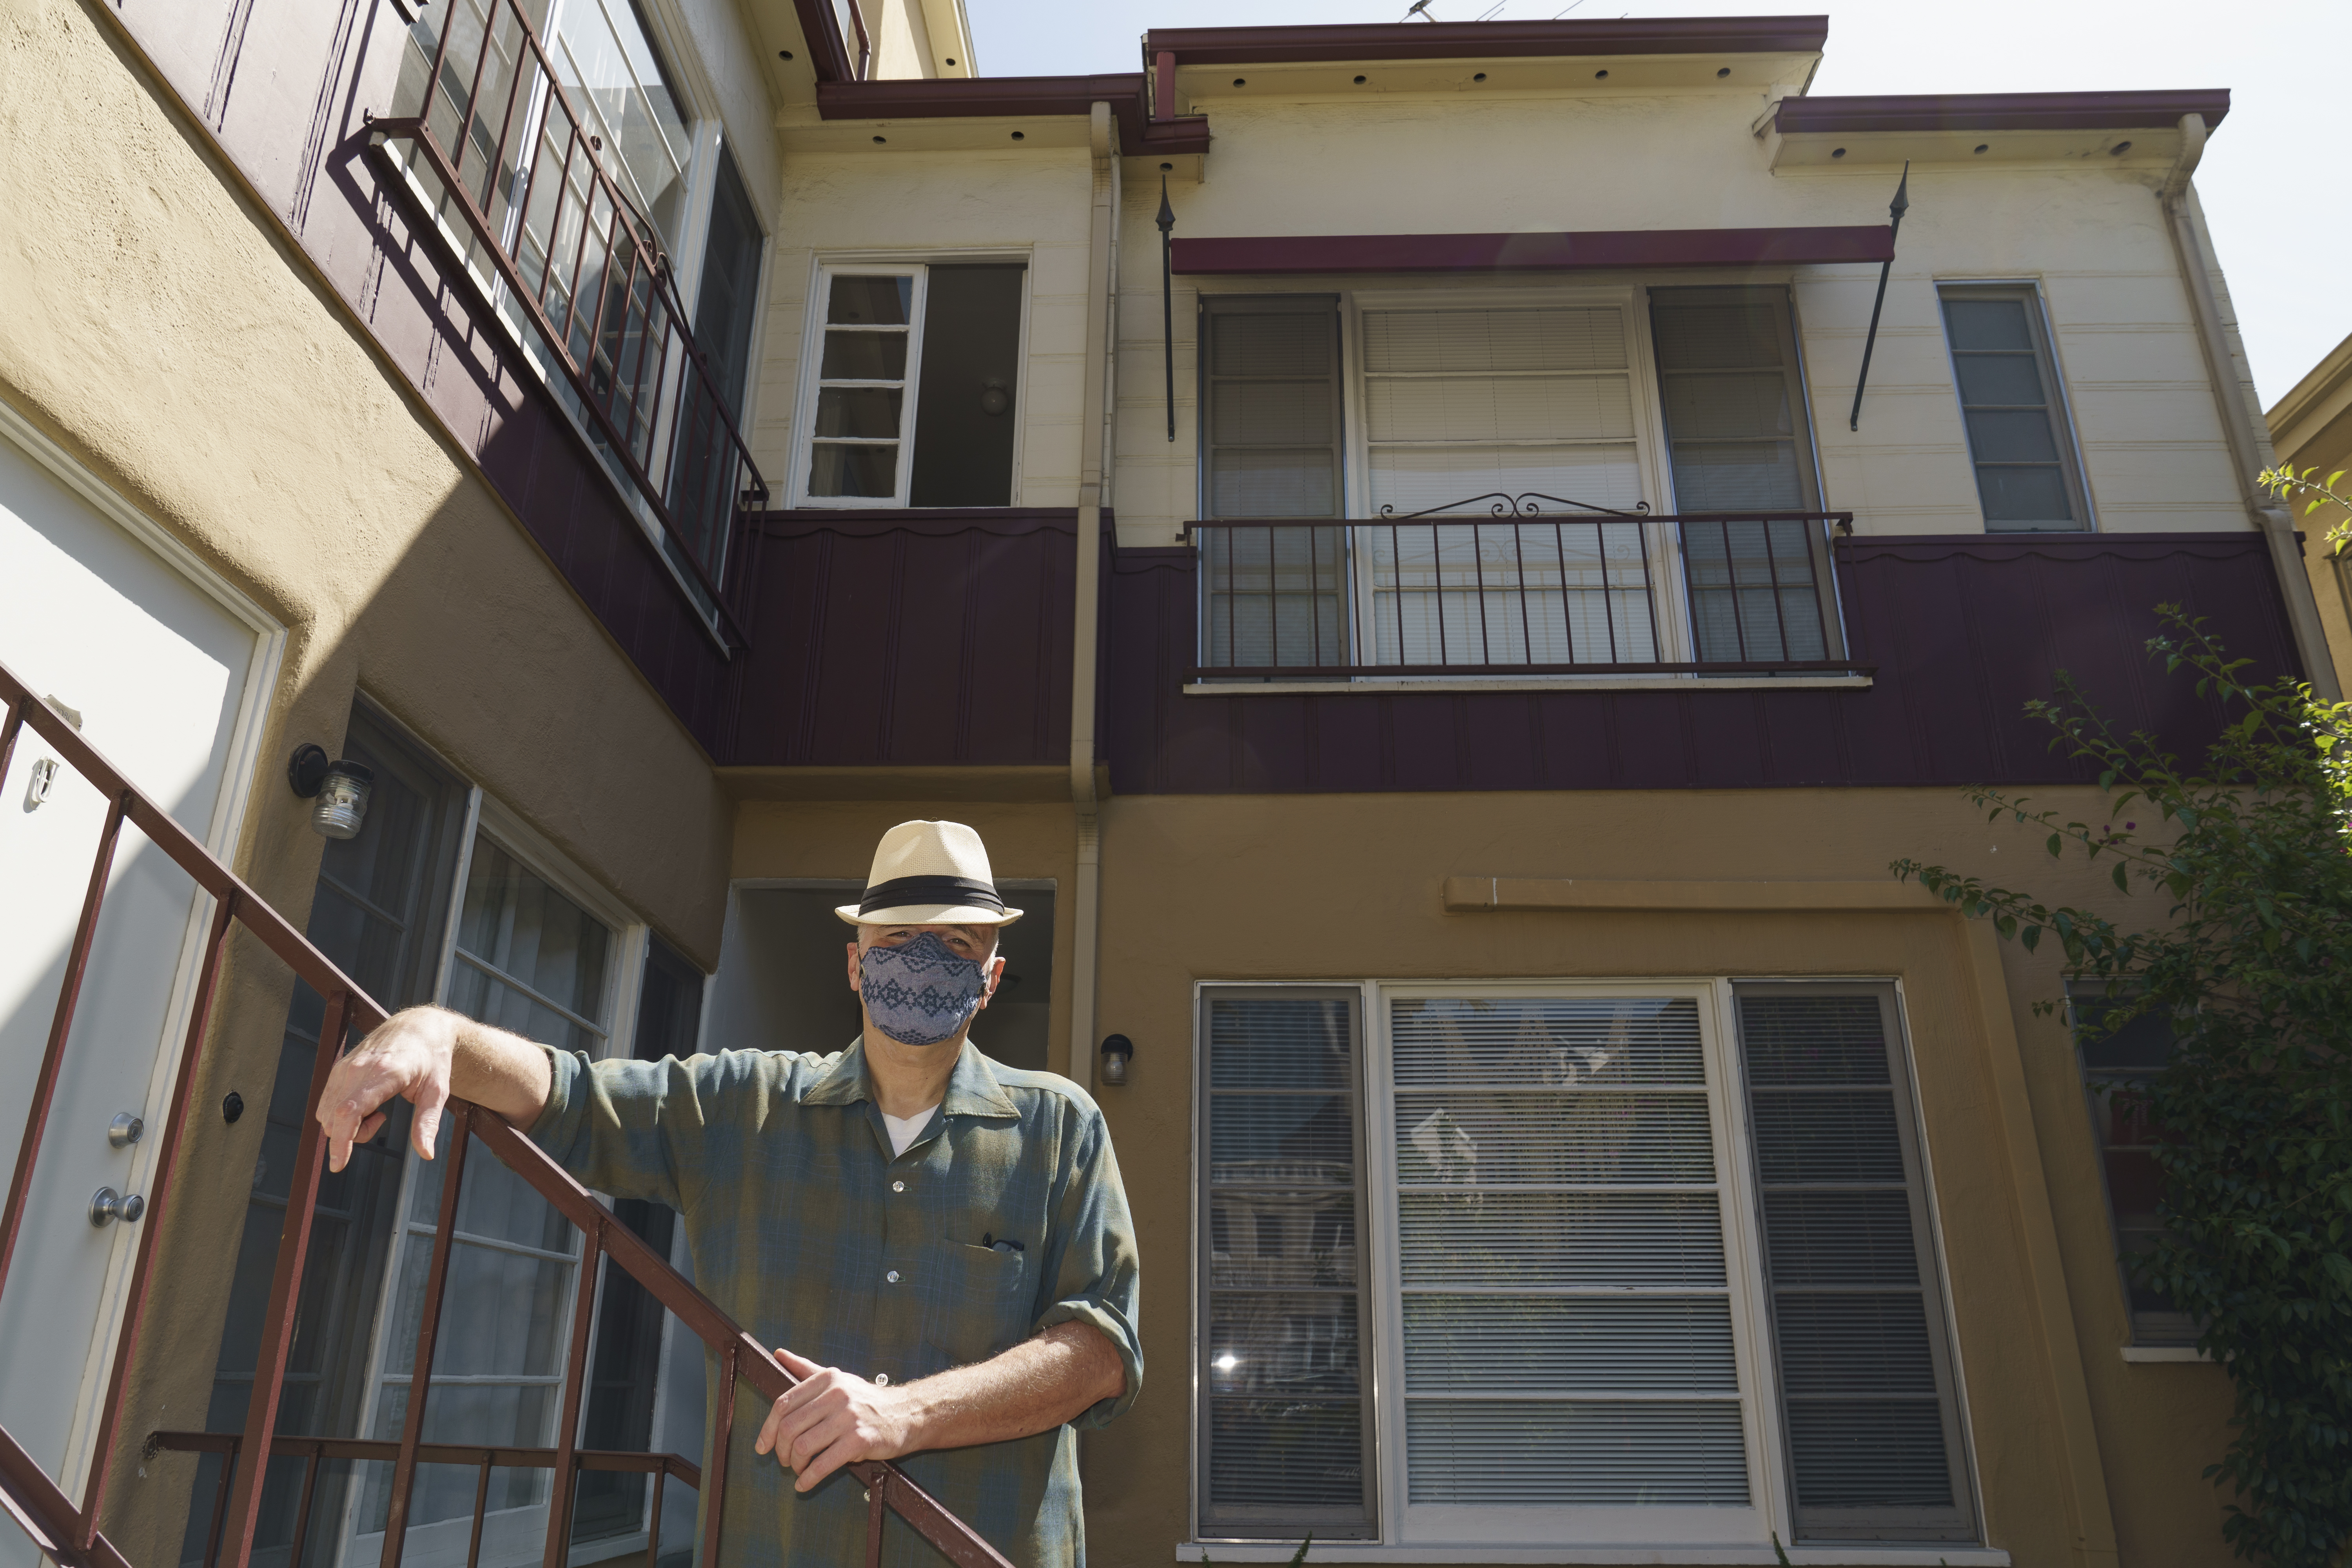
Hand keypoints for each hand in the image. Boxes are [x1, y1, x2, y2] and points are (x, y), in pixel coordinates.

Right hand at [316, 1005, 461, 1172]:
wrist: (419, 1028)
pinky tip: (366, 1103)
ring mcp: (344, 1067)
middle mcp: (357, 1069)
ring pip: (328, 1114)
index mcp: (382, 1074)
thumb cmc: (431, 1060)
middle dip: (354, 1135)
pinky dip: (341, 1114)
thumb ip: (428, 1122)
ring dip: (347, 1125)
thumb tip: (427, 1154)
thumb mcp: (437, 1091)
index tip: (338, 1166)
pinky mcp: (338, 1068)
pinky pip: (327, 1103)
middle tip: (382, 1119)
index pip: (349, 1112)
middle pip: (336, 1119)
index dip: (341, 1142)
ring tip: (377, 1109)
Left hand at [754, 1346, 920, 1492]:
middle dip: (780, 1450)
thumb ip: (805, 1369)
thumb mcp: (837, 1379)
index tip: (762, 1446)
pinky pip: (823, 1464)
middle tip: (784, 1461)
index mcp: (827, 1379)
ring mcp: (848, 1417)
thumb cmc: (865, 1399)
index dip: (768, 1428)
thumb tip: (777, 1353)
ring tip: (798, 1470)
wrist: (905, 1413)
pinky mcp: (859, 1440)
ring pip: (803, 1446)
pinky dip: (808, 1478)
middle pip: (789, 1427)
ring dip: (795, 1465)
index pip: (783, 1403)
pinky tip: (804, 1485)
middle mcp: (836, 1395)